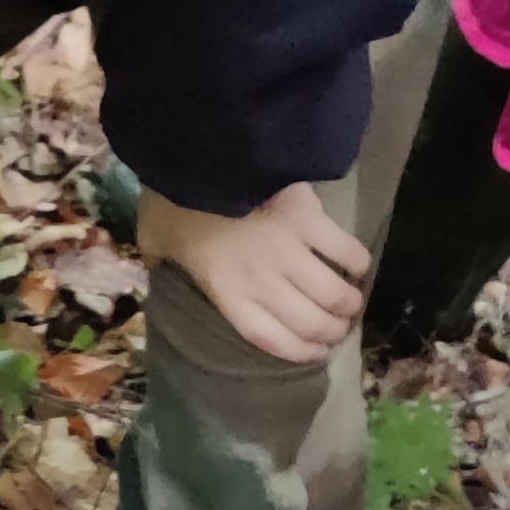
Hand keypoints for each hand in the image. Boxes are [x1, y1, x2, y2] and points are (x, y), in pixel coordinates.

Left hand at [138, 180, 371, 361]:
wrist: (202, 157)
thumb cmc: (174, 200)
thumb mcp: (153, 235)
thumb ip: (156, 257)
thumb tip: (152, 264)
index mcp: (227, 292)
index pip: (272, 339)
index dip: (299, 352)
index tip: (314, 352)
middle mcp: (264, 282)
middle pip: (311, 323)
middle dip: (331, 331)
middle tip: (338, 326)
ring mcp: (290, 253)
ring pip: (335, 295)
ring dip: (348, 303)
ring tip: (351, 302)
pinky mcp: (311, 222)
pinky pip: (347, 252)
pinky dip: (357, 262)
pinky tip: (357, 265)